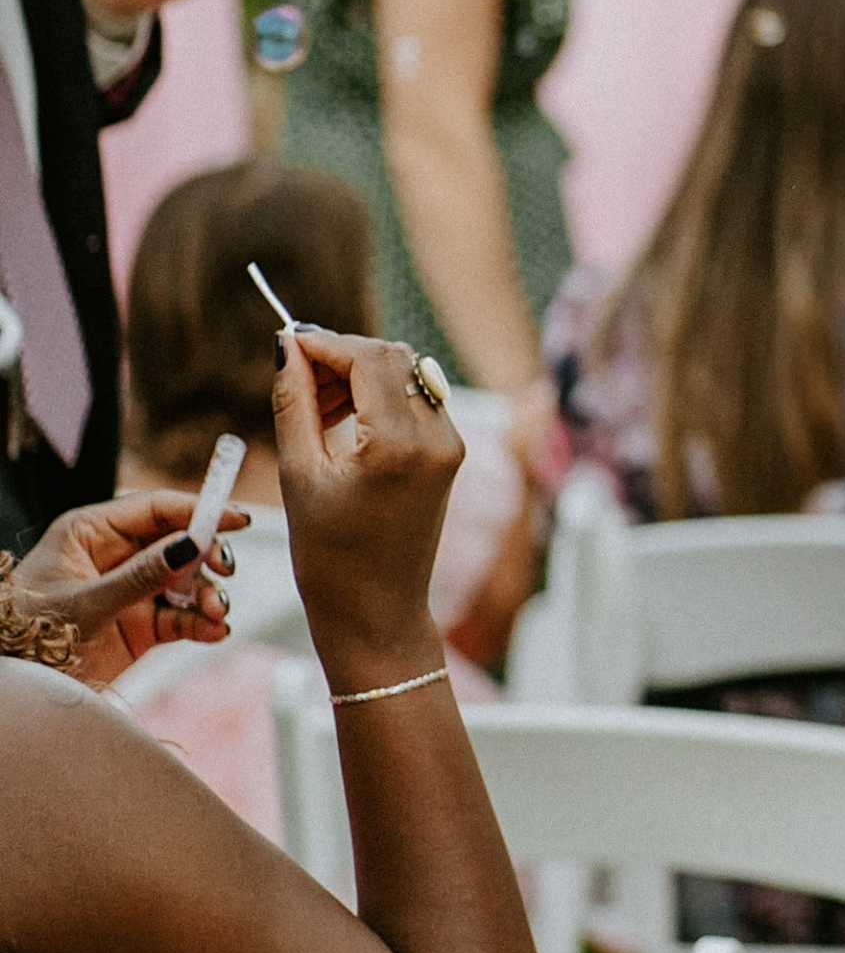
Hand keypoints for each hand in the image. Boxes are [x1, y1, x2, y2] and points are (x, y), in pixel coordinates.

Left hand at [0, 491, 241, 685]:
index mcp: (92, 533)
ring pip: (188, 581)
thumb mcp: (86, 602)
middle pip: (179, 542)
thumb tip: (192, 544)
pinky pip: (184, 617)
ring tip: (215, 612)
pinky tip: (214, 631)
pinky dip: (203, 623)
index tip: (238, 518)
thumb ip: (141, 575)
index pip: (154, 509)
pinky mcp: (143, 626)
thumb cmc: (31, 633)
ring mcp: (133, 591)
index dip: (198, 510)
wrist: (18, 682)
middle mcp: (116, 556)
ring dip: (208, 595)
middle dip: (207, 556)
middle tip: (223, 569)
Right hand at [269, 323, 467, 658]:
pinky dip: (376, 398)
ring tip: (309, 408)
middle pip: (392, 359)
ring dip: (356, 376)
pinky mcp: (450, 454)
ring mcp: (451, 445)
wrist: (376, 610)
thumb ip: (293, 403)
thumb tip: (285, 348)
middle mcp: (438, 438)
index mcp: (402, 444)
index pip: (369, 358)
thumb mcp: (300, 474)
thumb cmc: (329, 555)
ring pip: (405, 375)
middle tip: (293, 378)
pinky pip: (414, 402)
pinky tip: (337, 420)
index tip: (286, 343)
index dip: (324, 342)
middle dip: (340, 356)